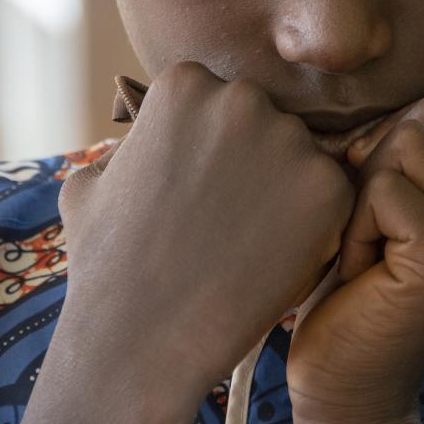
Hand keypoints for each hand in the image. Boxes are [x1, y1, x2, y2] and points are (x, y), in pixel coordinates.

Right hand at [23, 62, 354, 423]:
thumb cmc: (106, 264)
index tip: (197, 186)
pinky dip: (314, 226)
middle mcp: (240, 97)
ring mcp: (288, 139)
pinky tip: (275, 258)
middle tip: (225, 216)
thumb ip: (132, 142)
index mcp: (185, 83)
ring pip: (298, 155)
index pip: (216, 99)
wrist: (139, 340)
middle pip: (261, 119)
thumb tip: (151, 137)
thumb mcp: (93, 178)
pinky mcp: (327, 186)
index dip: (208, 146)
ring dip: (284, 189)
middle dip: (250, 158)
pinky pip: (329, 195)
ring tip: (246, 243)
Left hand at [286, 83, 423, 423]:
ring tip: (371, 244)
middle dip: (376, 162)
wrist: (346, 370)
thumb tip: (376, 61)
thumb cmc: (356, 269)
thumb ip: (412, 133)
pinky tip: (364, 268)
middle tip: (375, 227)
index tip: (386, 198)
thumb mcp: (393, 185)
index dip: (396, 134)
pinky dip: (355, 224)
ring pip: (405, 142)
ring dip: (365, 192)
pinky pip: (383, 187)